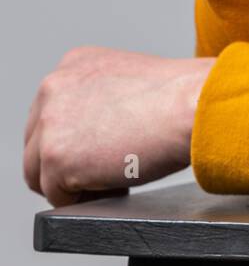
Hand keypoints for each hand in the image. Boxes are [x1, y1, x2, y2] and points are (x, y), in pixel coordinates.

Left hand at [23, 46, 215, 207]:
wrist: (194, 103)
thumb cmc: (179, 95)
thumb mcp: (128, 79)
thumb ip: (100, 99)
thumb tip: (93, 132)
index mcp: (72, 65)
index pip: (50, 115)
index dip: (75, 139)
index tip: (98, 150)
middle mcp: (53, 87)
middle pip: (37, 143)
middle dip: (66, 162)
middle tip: (105, 168)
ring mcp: (51, 122)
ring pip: (39, 172)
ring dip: (72, 183)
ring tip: (111, 177)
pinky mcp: (56, 156)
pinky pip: (57, 196)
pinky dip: (83, 200)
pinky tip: (114, 183)